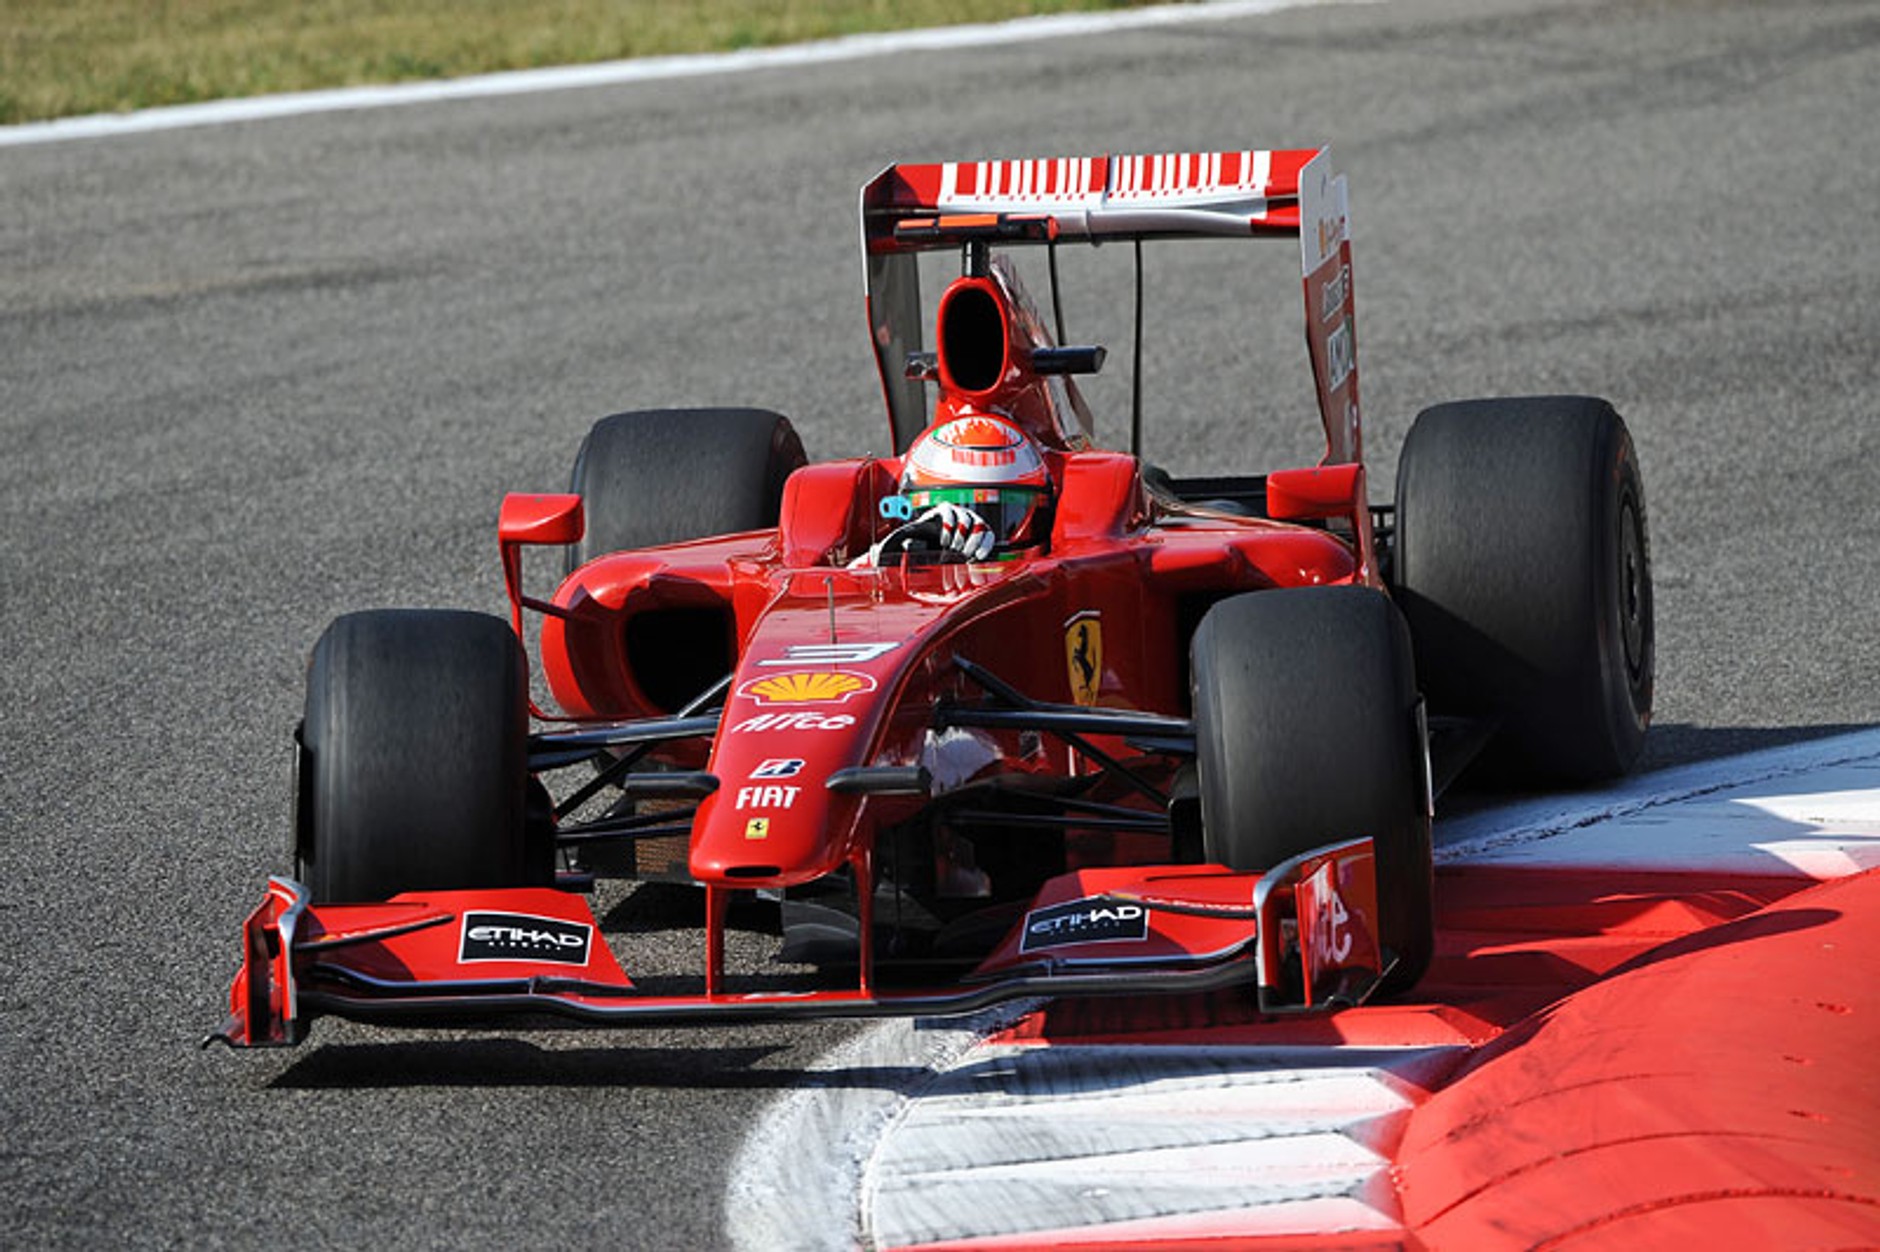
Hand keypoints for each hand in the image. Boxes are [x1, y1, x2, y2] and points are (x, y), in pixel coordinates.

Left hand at [860, 502, 993, 564]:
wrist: (938, 546)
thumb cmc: (923, 541)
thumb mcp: (908, 539)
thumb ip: (892, 544)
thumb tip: (873, 553)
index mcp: (940, 512)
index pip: (948, 512)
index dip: (948, 527)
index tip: (945, 543)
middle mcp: (958, 513)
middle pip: (965, 519)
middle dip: (960, 537)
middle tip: (955, 552)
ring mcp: (972, 522)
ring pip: (978, 526)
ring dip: (972, 542)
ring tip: (965, 556)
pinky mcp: (984, 532)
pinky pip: (989, 535)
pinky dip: (985, 545)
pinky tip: (978, 557)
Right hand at [921, 502, 994, 560]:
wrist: (922, 538)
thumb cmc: (943, 547)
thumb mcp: (958, 554)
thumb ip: (967, 559)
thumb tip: (975, 572)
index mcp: (978, 528)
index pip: (989, 534)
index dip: (986, 546)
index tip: (979, 557)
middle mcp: (970, 517)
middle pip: (979, 526)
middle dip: (973, 543)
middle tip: (964, 555)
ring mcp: (958, 511)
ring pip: (965, 521)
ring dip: (960, 538)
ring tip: (952, 549)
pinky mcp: (944, 508)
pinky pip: (949, 516)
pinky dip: (948, 531)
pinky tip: (944, 542)